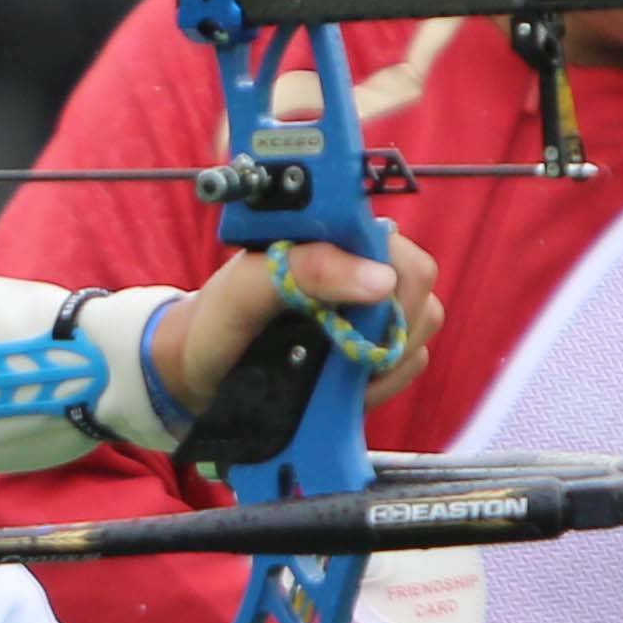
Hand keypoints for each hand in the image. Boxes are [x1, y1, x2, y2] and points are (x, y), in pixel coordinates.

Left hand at [145, 230, 443, 423]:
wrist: (203, 370)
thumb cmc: (219, 319)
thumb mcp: (245, 290)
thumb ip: (305, 270)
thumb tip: (381, 279)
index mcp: (338, 237)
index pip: (402, 255)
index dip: (390, 291)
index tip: (352, 323)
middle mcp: (365, 266)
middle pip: (420, 292)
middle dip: (385, 332)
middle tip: (337, 351)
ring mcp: (376, 309)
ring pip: (419, 331)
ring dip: (380, 362)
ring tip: (330, 370)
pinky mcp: (378, 347)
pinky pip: (409, 363)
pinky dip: (380, 382)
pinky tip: (342, 385)